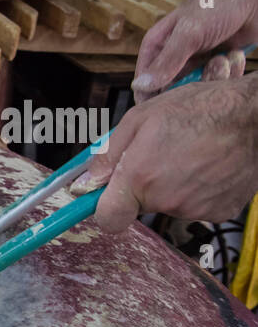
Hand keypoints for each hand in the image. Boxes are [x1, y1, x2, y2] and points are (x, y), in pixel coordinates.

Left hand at [70, 74, 257, 230]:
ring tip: (192, 153)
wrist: (256, 115)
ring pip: (170, 202)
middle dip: (144, 184)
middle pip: (141, 204)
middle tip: (163, 154)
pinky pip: (197, 205)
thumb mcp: (142, 118)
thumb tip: (86, 181)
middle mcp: (165, 199)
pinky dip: (200, 189)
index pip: (108, 218)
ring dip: (174, 183)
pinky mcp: (219, 212)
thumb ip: (108, 153)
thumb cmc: (202, 109)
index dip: (104, 208)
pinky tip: (210, 164)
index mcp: (139, 177)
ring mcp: (195, 209)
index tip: (106, 196)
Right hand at [132, 0, 257, 101]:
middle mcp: (174, 53)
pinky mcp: (215, 62)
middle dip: (183, 87)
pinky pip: (213, 79)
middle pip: (168, 84)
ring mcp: (195, 58)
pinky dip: (224, 73)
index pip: (144, 76)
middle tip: (198, 82)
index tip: (156, 109)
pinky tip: (232, 56)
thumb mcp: (189, 32)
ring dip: (209, 76)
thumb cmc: (221, 4)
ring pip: (192, 84)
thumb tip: (140, 85)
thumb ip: (166, 61)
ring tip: (222, 59)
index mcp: (158, 43)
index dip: (147, 94)